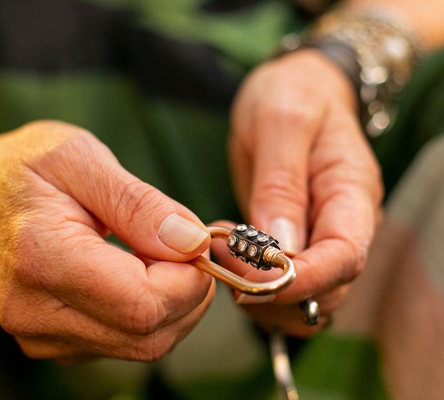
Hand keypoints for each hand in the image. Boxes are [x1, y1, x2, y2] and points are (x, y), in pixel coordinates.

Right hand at [0, 121, 213, 361]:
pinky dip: (149, 313)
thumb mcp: (79, 157)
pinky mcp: (51, 343)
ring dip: (172, 304)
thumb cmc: (22, 170)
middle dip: (188, 293)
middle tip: (183, 245)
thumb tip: (191, 242)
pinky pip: (125, 343)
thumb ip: (139, 203)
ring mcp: (40, 335)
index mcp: (42, 258)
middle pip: (148, 336)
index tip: (193, 240)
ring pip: (143, 345)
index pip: (141, 304)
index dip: (188, 279)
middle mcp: (36, 311)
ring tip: (157, 254)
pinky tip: (137, 273)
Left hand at [216, 49, 382, 335]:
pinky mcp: (297, 240)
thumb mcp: (281, 121)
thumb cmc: (293, 93)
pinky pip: (283, 282)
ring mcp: (321, 235)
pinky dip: (254, 284)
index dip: (302, 281)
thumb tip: (283, 246)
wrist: (296, 87)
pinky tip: (227, 256)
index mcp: (351, 193)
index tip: (252, 284)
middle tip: (222, 260)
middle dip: (274, 291)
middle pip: (327, 289)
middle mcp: (344, 223)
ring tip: (221, 255)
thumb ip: (282, 182)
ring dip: (261, 294)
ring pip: (305, 296)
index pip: (344, 257)